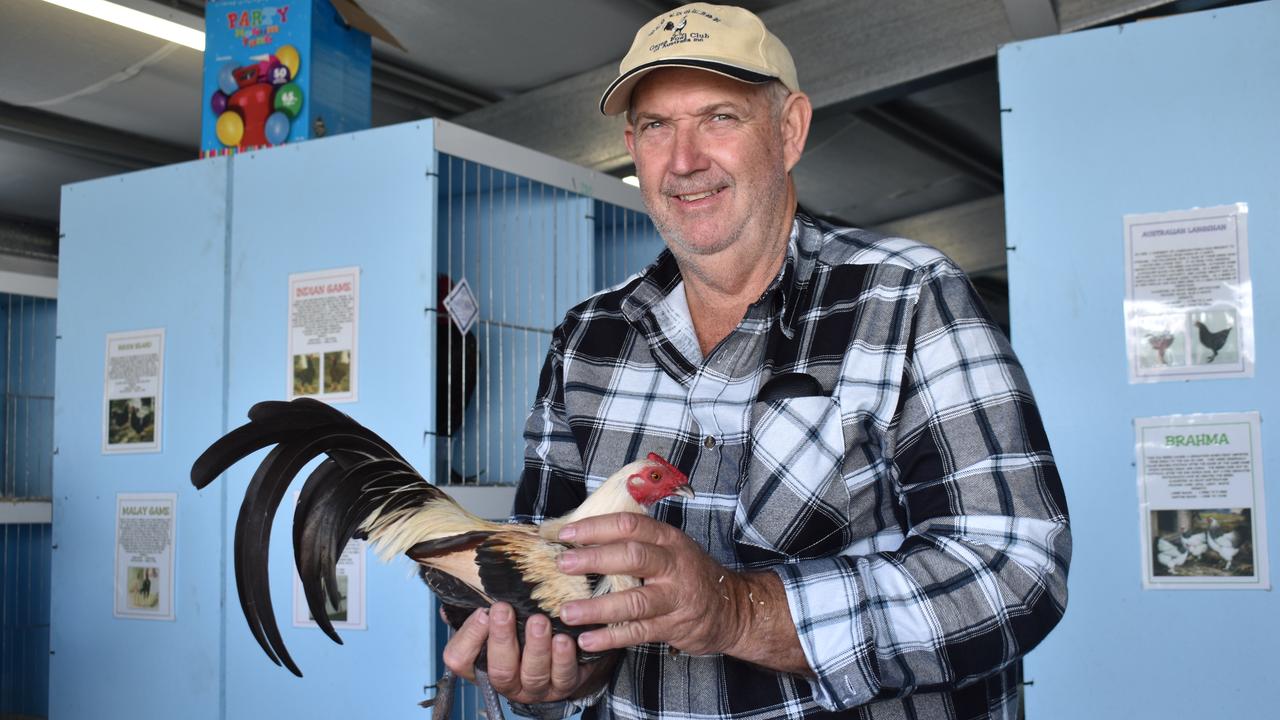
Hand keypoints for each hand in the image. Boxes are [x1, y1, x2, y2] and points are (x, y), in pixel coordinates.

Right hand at [440, 603, 598, 703]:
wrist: (563, 650)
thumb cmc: (522, 630)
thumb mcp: (497, 620)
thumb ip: (479, 610)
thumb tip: (459, 594)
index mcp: (482, 666)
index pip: (460, 660)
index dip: (469, 638)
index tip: (482, 612)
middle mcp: (508, 683)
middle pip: (500, 671)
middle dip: (501, 638)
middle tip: (504, 609)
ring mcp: (536, 688)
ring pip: (533, 675)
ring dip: (536, 647)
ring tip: (539, 622)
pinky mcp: (564, 685)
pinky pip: (563, 676)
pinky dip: (564, 657)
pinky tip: (565, 638)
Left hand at [555, 512, 747, 656]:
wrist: (732, 607)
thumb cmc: (689, 573)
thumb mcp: (670, 546)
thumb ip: (636, 540)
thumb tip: (583, 533)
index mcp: (668, 539)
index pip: (630, 525)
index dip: (596, 527)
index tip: (566, 532)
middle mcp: (674, 565)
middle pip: (632, 556)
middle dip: (594, 559)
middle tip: (562, 564)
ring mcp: (675, 597)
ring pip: (634, 601)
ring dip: (598, 607)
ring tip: (567, 612)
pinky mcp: (674, 626)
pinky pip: (638, 632)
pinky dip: (611, 638)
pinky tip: (588, 640)